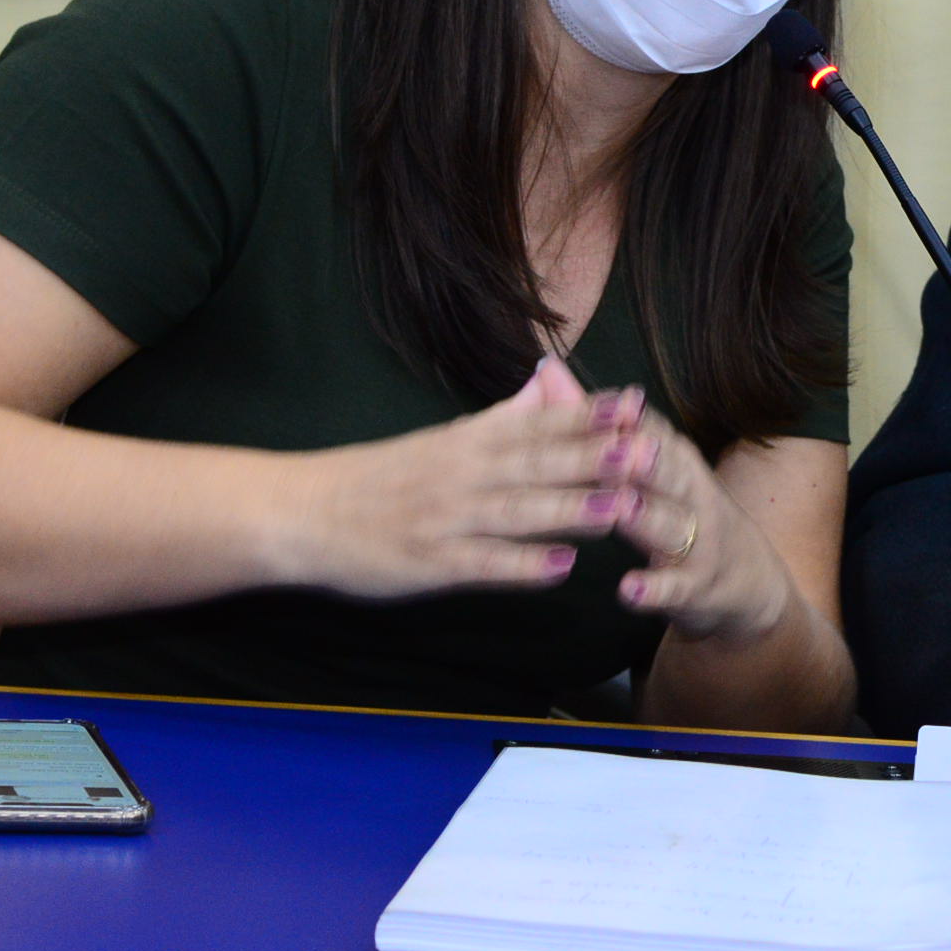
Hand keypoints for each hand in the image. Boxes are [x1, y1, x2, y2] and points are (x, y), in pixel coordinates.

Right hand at [283, 356, 636, 597]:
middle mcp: (462, 474)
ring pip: (518, 511)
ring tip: (622, 505)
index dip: (590, 415)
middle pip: (539, 462)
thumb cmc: (377, 478)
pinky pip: (483, 564)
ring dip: (572, 508)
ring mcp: (446, 518)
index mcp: (467, 442)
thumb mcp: (441, 439)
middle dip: (596, 456)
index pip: (539, 423)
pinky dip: (522, 564)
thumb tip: (546, 383)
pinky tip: (562, 568)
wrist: (302, 512)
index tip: (637, 404)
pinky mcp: (429, 562)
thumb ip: (499, 418)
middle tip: (648, 449)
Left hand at [608, 409, 801, 641]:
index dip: (626, 419)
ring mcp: (698, 542)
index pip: (651, 432)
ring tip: (622, 506)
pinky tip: (628, 591)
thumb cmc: (682, 513)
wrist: (747, 582)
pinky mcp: (695, 587)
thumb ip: (597, 423)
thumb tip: (548, 370)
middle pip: (668, 472)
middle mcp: (692, 494)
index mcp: (676, 461)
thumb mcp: (650, 466)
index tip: (604, 402)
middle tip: (617, 444)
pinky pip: (674, 589)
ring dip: (648, 516)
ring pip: (672, 525)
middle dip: (645, 458)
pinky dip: (653, 590)